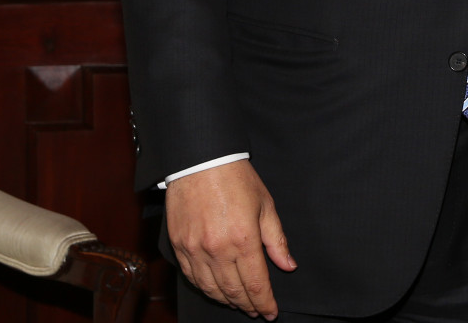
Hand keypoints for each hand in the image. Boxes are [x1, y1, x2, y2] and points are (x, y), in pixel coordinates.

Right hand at [166, 160, 297, 318]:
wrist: (200, 160)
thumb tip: (288, 266)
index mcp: (243, 239)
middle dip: (248, 305)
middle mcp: (217, 249)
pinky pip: (192, 277)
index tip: (271, 313)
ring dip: (227, 300)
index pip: (256, 284)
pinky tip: (215, 290)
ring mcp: (195, 249)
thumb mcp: (265, 205)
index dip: (265, 303)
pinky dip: (205, 288)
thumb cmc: (236, 178)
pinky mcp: (179, 245)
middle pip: (234, 291)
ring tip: (239, 304)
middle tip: (257, 311)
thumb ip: (276, 240)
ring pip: (211, 289)